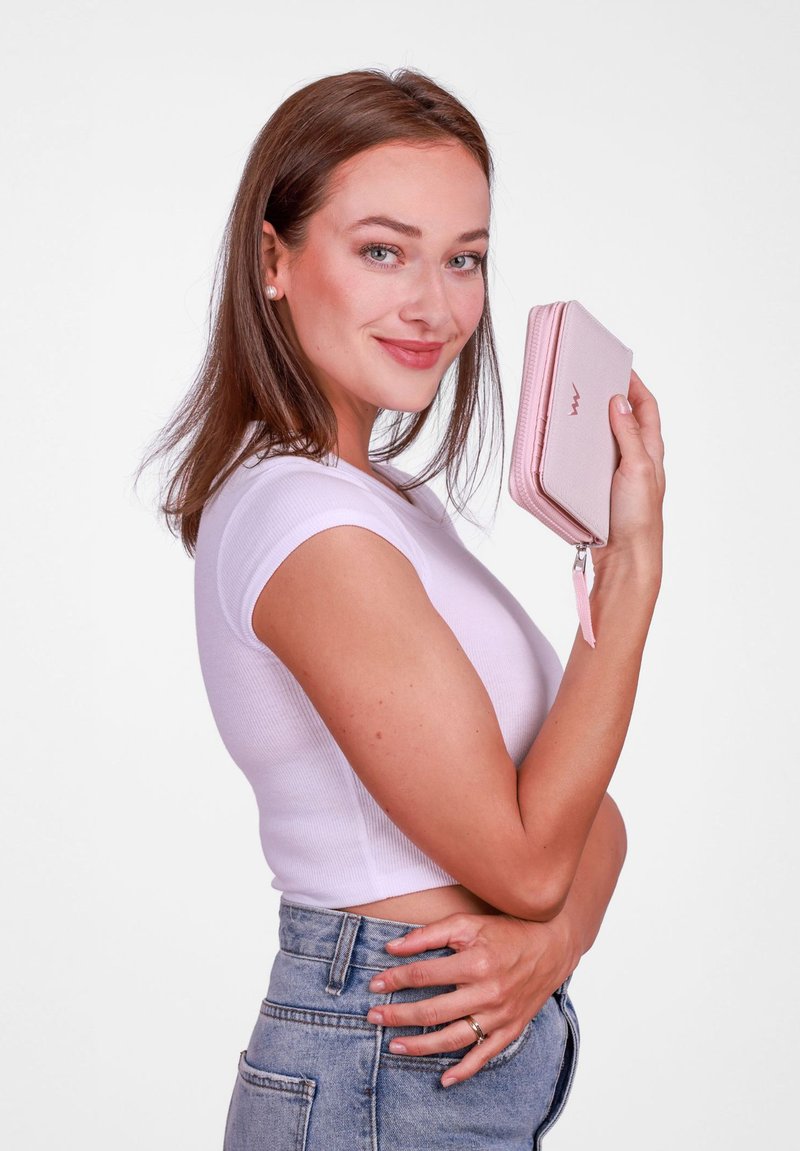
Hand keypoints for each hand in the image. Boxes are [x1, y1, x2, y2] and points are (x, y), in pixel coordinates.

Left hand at [365, 912, 577, 1086]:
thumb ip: (429, 934)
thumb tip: (392, 947)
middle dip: (398, 1015)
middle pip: (432, 1011)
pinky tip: (444, 1079)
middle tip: (373, 1018)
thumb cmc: (505, 931)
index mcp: (475, 962)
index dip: (395, 979)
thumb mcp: (467, 923)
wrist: (551, 945)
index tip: (374, 985)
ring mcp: (500, 1014)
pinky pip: (485, 1055)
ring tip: (394, 1047)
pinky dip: (465, 1070)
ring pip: (453, 1038)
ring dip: (420, 1046)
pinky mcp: (511, 1028)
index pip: (423, 975)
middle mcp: (487, 992)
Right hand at [594, 369, 665, 580]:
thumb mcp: (636, 468)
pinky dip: (582, 449)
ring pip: (607, 440)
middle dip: (611, 399)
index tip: (617, 368)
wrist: (625, 558)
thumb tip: (619, 402)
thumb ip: (628, 434)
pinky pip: (592, 462)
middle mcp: (637, 461)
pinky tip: (568, 447)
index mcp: (650, 452)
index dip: (635, 385)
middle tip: (590, 383)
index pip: (646, 408)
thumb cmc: (638, 518)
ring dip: (593, 425)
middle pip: (626, 420)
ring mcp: (619, 476)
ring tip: (576, 409)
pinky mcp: (602, 490)